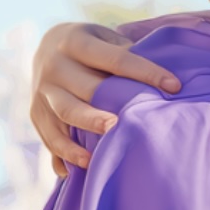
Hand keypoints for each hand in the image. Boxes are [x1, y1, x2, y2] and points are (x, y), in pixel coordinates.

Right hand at [30, 22, 178, 174]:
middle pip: (84, 89)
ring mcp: (42, 91)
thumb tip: (167, 80)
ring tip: (98, 156)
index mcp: (76, 41)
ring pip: (64, 114)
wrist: (48, 44)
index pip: (116, 58)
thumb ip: (128, 54)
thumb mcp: (106, 38)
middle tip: (123, 126)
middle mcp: (54, 65)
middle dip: (104, 108)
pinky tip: (77, 171)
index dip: (146, 72)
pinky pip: (49, 136)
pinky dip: (62, 154)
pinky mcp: (35, 112)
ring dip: (84, 133)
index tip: (174, 86)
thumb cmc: (93, 44)